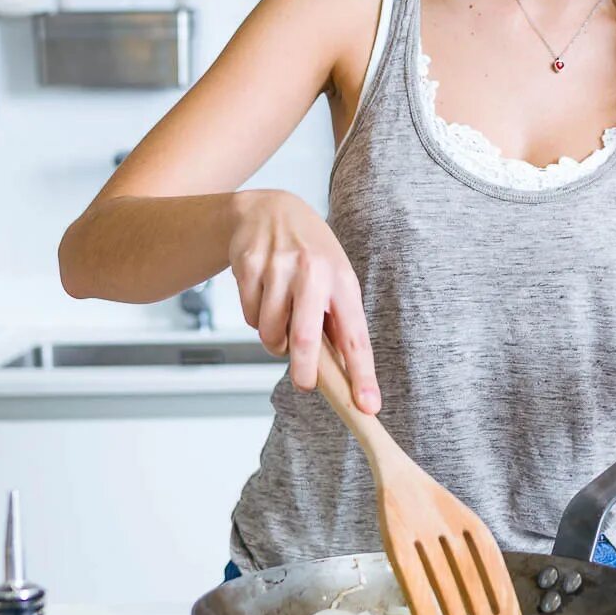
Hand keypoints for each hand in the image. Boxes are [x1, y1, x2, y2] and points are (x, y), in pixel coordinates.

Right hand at [227, 190, 379, 413]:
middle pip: (305, 339)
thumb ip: (337, 320)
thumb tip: (342, 373)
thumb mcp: (335, 277)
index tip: (367, 405)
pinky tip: (264, 297)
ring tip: (282, 321)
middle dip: (304, 372)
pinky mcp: (248, 266)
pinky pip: (250, 317)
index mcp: (342, 280)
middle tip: (305, 384)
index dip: (362, 374)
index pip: (355, 336)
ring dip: (275, 341)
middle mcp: (312, 271)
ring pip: (270, 332)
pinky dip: (256, 320)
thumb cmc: (309, 252)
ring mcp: (277, 267)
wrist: (270, 209)